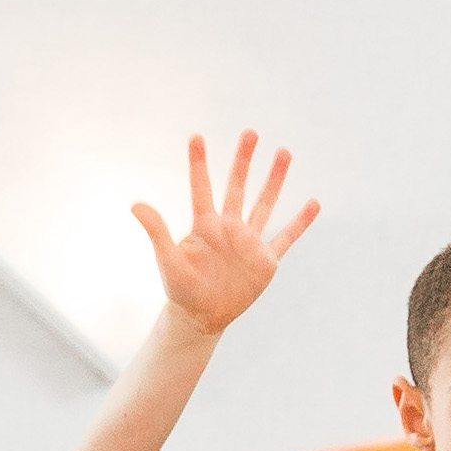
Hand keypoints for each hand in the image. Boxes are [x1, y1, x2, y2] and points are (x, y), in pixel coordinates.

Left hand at [130, 132, 319, 341]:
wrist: (202, 317)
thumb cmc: (180, 289)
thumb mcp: (168, 260)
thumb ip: (157, 231)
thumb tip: (136, 204)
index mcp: (204, 226)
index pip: (201, 188)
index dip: (198, 164)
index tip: (195, 137)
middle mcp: (228, 227)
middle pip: (237, 187)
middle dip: (243, 161)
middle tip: (250, 133)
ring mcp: (248, 241)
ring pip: (264, 204)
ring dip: (274, 180)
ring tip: (284, 152)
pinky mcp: (265, 260)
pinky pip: (286, 237)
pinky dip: (300, 222)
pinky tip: (314, 203)